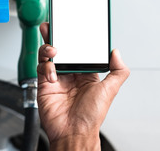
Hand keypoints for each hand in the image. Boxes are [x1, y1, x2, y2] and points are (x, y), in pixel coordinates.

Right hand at [37, 22, 129, 149]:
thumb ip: (117, 71)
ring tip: (53, 50)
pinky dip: (45, 66)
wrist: (73, 132)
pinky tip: (52, 73)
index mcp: (85, 73)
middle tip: (53, 26)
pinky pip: (41, 68)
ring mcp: (56, 78)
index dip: (74, 39)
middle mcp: (70, 74)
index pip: (78, 50)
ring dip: (48, 48)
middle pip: (61, 49)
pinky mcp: (44, 84)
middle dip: (55, 37)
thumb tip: (117, 53)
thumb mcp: (109, 90)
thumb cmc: (91, 116)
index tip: (73, 28)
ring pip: (48, 55)